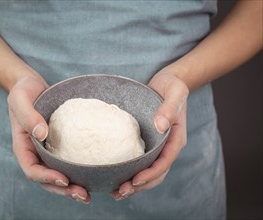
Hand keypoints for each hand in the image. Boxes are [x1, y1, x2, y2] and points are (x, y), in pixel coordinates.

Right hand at [7, 75, 90, 203]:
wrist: (32, 85)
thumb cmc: (23, 90)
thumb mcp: (20, 98)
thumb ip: (28, 115)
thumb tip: (42, 133)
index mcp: (23, 146)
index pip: (32, 169)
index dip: (46, 177)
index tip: (64, 178)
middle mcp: (36, 152)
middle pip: (47, 179)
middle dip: (63, 190)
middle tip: (83, 195)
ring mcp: (48, 150)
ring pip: (58, 175)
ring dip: (72, 187)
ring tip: (88, 194)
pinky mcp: (60, 144)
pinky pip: (67, 161)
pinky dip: (78, 171)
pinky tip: (93, 175)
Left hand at [110, 69, 188, 199]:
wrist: (168, 82)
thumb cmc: (173, 86)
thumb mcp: (175, 92)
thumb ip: (170, 108)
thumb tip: (160, 126)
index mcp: (175, 138)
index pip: (165, 162)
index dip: (151, 174)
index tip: (135, 181)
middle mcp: (167, 145)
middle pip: (156, 173)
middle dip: (140, 185)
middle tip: (120, 192)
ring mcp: (157, 145)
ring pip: (148, 171)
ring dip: (134, 184)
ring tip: (116, 192)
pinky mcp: (147, 142)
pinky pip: (140, 161)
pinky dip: (130, 171)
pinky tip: (115, 177)